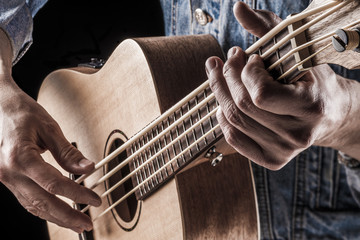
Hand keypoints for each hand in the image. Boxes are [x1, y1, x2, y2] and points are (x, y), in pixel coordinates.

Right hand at [0, 76, 101, 232]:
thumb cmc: (22, 113)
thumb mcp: (49, 128)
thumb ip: (68, 151)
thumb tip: (88, 168)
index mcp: (19, 157)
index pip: (54, 183)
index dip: (77, 194)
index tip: (94, 199)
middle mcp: (8, 172)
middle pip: (42, 202)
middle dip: (66, 216)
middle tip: (86, 223)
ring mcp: (5, 178)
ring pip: (32, 206)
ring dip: (56, 217)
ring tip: (76, 223)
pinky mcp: (7, 179)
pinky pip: (26, 199)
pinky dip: (44, 209)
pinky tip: (58, 213)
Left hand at [206, 2, 353, 168]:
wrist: (331, 115)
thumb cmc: (313, 79)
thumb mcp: (298, 50)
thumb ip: (267, 28)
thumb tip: (237, 7)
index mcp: (311, 106)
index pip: (260, 94)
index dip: (246, 72)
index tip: (248, 57)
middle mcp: (298, 134)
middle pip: (242, 107)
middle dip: (225, 77)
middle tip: (224, 60)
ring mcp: (285, 151)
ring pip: (234, 121)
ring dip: (219, 93)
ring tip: (219, 74)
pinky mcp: (273, 160)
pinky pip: (235, 139)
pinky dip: (222, 118)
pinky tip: (222, 103)